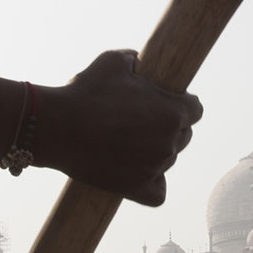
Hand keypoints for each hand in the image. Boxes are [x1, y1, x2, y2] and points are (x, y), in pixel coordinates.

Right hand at [40, 49, 202, 205]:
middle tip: (139, 121)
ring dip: (154, 151)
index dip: (179, 103)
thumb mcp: (113, 61)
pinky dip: (151, 185)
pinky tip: (139, 174)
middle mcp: (170, 142)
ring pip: (167, 160)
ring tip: (126, 141)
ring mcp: (155, 167)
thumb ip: (135, 59)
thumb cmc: (85, 91)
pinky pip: (158, 193)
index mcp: (173, 112)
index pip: (195, 109)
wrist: (56, 127)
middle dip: (167, 127)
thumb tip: (140, 61)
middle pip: (183, 135)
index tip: (162, 102)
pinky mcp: (137, 188)